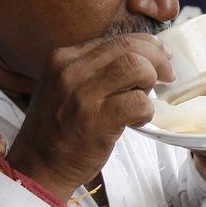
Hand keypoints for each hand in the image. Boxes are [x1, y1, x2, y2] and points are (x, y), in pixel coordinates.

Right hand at [5, 34, 173, 200]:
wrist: (38, 166)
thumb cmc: (59, 128)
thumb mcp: (65, 85)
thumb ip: (96, 68)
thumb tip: (142, 55)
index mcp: (64, 58)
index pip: (115, 39)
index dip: (145, 45)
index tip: (160, 56)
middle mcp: (70, 71)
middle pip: (129, 48)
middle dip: (157, 59)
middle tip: (167, 75)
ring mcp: (82, 95)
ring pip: (136, 67)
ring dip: (151, 81)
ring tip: (145, 97)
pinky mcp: (96, 121)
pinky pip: (138, 103)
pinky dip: (146, 111)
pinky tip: (138, 120)